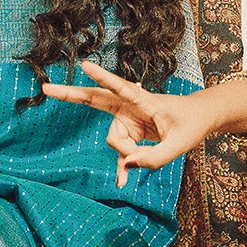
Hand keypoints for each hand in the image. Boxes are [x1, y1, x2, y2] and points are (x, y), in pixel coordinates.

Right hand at [41, 60, 210, 186]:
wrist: (200, 119)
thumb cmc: (192, 124)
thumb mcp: (180, 145)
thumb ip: (154, 158)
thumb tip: (127, 166)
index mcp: (145, 100)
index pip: (121, 88)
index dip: (103, 77)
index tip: (85, 65)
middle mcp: (131, 107)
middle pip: (96, 100)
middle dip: (71, 95)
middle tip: (46, 89)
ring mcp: (128, 119)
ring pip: (114, 140)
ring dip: (127, 153)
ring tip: (148, 156)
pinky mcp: (130, 132)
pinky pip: (120, 151)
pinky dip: (122, 166)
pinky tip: (122, 182)